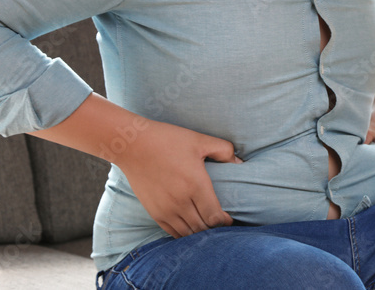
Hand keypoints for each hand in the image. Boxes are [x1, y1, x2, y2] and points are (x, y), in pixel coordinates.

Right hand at [116, 119, 239, 237]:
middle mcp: (181, 201)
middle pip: (203, 228)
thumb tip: (240, 163)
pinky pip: (172, 232)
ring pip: (188, 233)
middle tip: (222, 225)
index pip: (214, 216)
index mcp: (195, 184)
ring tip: (208, 227)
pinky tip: (191, 228)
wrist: (134, 146)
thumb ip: (224, 150)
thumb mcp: (200, 140)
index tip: (230, 218)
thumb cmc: (168, 140)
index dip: (225, 222)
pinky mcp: (154, 213)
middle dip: (215, 229)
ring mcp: (166, 210)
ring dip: (200, 233)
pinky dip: (184, 234)